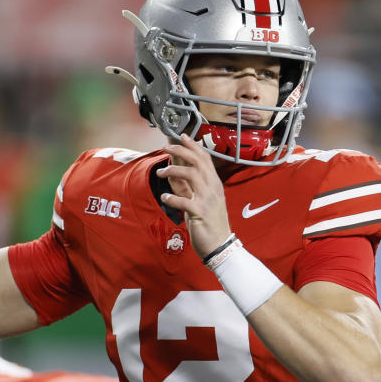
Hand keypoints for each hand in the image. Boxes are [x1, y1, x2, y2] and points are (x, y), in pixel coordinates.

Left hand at [156, 134, 232, 256]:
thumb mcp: (198, 201)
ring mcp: (208, 199)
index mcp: (214, 184)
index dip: (193, 146)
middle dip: (181, 151)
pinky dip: (172, 197)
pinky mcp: (200, 212)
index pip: (205, 159)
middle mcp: (212, 188)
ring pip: (192, 175)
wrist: (220, 245)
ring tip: (160, 173)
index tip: (182, 136)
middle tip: (166, 147)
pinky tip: (164, 197)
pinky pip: (184, 200)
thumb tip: (172, 174)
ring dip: (173, 170)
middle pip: (198, 162)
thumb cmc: (209, 223)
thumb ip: (186, 187)